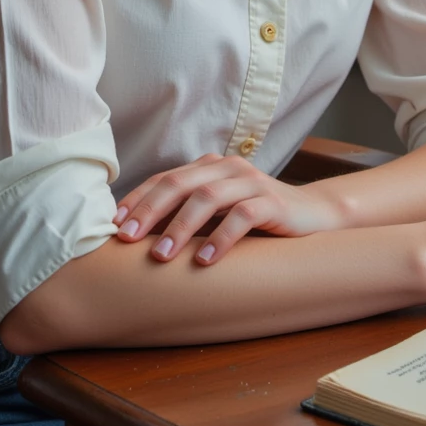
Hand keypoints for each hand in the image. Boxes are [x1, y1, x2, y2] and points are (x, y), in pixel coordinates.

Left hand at [111, 153, 344, 264]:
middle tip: (126, 239)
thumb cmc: (256, 218)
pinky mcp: (272, 202)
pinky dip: (220, 237)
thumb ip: (189, 213)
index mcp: (209, 166)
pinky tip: (205, 260)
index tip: (113, 224)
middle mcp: (227, 167)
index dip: (138, 199)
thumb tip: (139, 237)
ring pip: (207, 196)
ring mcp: (251, 182)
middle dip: (149, 211)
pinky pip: (242, 215)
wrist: (313, 215)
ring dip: (180, 227)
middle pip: (180, 183)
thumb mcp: (219, 211)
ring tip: (161, 256)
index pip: (165, 178)